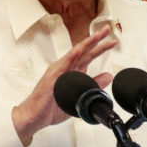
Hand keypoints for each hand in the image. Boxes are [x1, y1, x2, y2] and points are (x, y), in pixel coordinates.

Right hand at [11, 26, 117, 145]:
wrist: (34, 116)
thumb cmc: (50, 107)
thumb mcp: (79, 96)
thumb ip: (93, 85)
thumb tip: (109, 76)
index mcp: (71, 71)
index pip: (88, 56)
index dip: (100, 48)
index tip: (112, 42)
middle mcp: (64, 68)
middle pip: (83, 51)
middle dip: (96, 39)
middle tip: (107, 30)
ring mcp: (57, 72)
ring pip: (74, 53)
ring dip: (86, 44)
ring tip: (97, 35)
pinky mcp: (52, 78)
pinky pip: (62, 65)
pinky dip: (71, 57)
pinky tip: (78, 50)